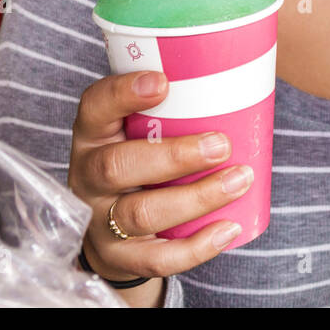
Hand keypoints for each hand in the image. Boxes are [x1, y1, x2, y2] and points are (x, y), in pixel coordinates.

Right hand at [67, 70, 252, 282]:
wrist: (111, 232)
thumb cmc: (141, 163)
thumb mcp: (140, 132)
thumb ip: (174, 108)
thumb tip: (241, 71)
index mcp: (94, 135)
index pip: (95, 107)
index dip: (123, 93)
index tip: (162, 82)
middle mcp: (88, 176)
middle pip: (117, 166)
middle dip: (174, 156)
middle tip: (221, 145)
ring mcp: (100, 221)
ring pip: (141, 213)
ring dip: (196, 197)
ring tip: (238, 180)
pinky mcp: (119, 257)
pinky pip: (156, 257)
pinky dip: (196, 246)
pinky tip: (228, 228)